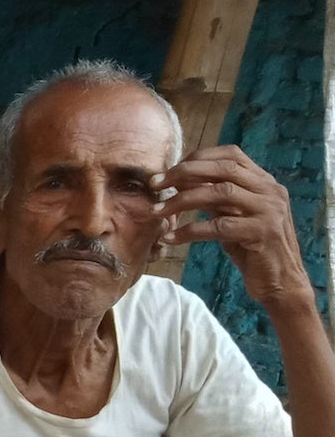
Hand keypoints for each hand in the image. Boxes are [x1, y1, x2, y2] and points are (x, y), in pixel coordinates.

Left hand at [155, 147, 314, 313]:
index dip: (198, 158)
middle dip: (184, 173)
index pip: (231, 155)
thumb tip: (180, 181)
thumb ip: (214, 198)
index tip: (168, 171)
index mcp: (264, 182)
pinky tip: (170, 238)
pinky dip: (191, 230)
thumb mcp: (233, 217)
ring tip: (156, 211)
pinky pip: (220, 226)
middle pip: (224, 169)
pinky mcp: (262, 233)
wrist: (281, 281)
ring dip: (183, 200)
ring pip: (221, 193)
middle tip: (155, 184)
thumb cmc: (251, 248)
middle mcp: (270, 191)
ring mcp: (269, 211)